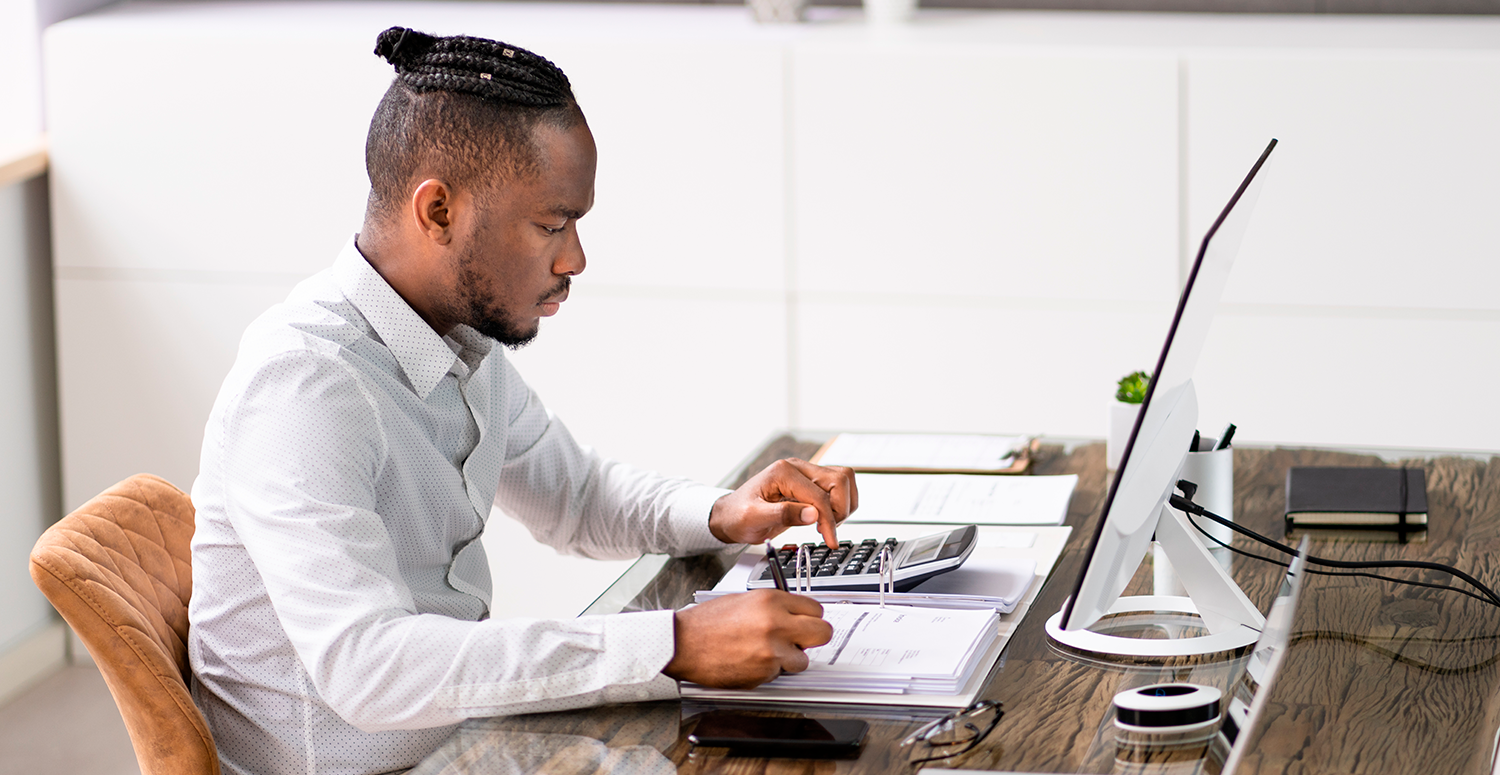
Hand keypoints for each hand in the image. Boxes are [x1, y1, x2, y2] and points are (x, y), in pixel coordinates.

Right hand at [663, 590, 832, 688]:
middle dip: (813, 638)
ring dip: (789, 659)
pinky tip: (749, 661)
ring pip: (803, 660)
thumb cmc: (707, 622)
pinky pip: (779, 675)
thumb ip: (774, 607)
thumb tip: (796, 615)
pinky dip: (768, 671)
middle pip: (823, 633)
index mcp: (771, 600)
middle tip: (800, 641)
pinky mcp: (763, 673)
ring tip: (765, 652)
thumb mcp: (744, 600)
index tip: (804, 622)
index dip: (810, 617)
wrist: (683, 643)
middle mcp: (776, 624)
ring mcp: (771, 651)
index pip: (816, 609)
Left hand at [709, 458, 857, 548]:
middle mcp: (797, 468)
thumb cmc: (738, 516)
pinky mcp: (810, 483)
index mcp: (783, 472)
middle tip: (828, 530)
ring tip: (827, 525)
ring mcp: (805, 474)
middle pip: (839, 479)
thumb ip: (784, 514)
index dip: (828, 519)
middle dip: (840, 509)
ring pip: (843, 479)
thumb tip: (813, 514)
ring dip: (843, 504)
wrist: (731, 516)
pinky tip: (825, 520)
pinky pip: (837, 487)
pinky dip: (840, 504)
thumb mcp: (754, 518)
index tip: (830, 540)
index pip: (819, 494)